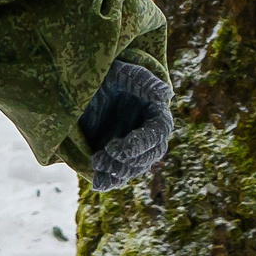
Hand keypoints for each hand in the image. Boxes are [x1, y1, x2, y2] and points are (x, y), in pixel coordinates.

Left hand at [78, 61, 173, 189]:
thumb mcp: (122, 73)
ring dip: (116, 171)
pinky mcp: (117, 158)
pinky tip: (98, 183)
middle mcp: (149, 136)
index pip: (156, 136)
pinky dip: (110, 182)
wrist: (88, 88)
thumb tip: (167, 94)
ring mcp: (133, 149)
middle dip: (127, 161)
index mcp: (157, 116)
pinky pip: (119, 176)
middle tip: (104, 154)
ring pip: (133, 169)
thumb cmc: (109, 75)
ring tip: (96, 161)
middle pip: (148, 158)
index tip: (117, 147)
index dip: (139, 145)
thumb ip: (144, 81)